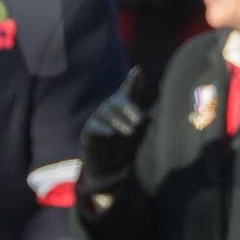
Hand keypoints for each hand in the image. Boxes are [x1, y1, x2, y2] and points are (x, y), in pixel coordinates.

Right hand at [80, 67, 153, 184]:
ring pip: (107, 114)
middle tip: (140, 120)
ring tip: (130, 132)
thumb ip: (144, 120)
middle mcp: (111, 109)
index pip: (129, 91)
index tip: (138, 71)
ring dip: (119, 122)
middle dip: (129, 108)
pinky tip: (110, 133)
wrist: (111, 168)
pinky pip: (94, 127)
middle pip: (118, 101)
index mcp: (125, 106)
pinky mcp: (88, 132)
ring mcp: (98, 119)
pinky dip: (102, 129)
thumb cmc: (128, 146)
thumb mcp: (140, 133)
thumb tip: (150, 113)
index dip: (133, 81)